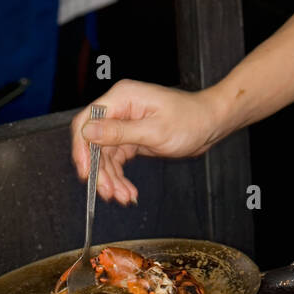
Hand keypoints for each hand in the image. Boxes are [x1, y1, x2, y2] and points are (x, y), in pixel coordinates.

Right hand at [70, 79, 222, 204]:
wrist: (211, 124)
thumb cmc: (190, 120)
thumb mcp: (155, 130)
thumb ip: (120, 132)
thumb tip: (88, 132)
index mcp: (122, 97)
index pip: (87, 120)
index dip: (82, 148)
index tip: (85, 173)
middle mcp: (120, 108)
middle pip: (94, 142)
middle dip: (100, 171)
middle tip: (108, 192)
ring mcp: (124, 124)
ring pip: (104, 156)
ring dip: (111, 178)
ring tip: (123, 196)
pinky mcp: (131, 138)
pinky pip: (117, 160)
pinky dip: (120, 177)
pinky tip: (127, 191)